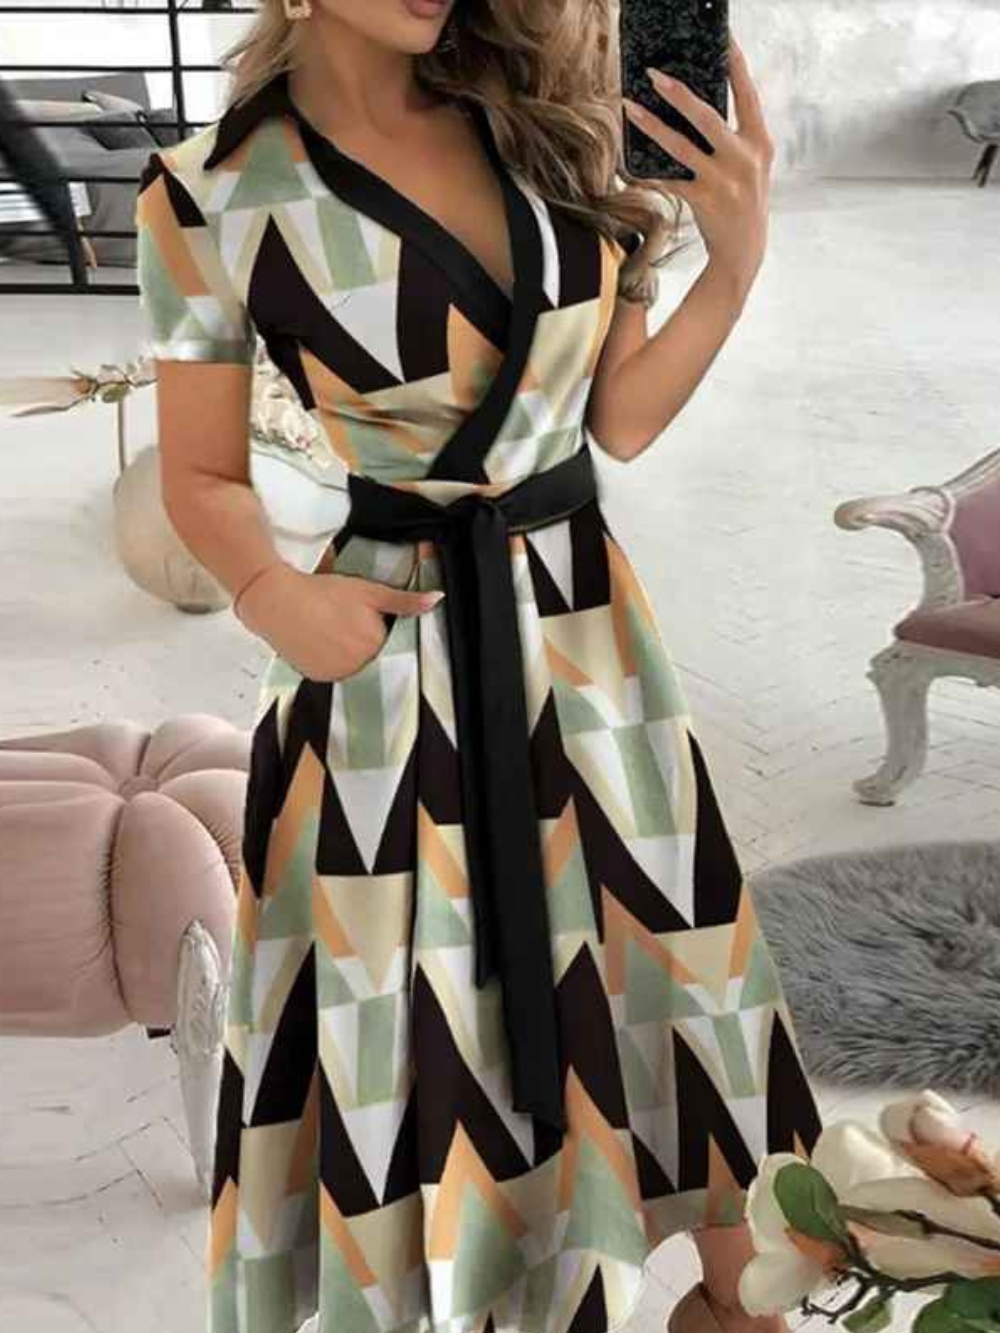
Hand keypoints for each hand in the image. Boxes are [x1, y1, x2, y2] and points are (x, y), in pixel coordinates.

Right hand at [235, 561, 442, 681]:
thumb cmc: (323, 592)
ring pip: (355, 668)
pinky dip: (332, 662)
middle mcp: (359, 666)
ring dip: (350, 655)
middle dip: (367, 643)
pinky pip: (335, 673)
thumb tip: (436, 600)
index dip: (383, 632)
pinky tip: (322, 643)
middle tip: (347, 623)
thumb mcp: (369, 591)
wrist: (277, 601)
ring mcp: (338, 675)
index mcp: (377, 645)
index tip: (369, 622)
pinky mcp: (319, 678)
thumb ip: (404, 601)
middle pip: (374, 658)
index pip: (393, 645)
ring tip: (333, 631)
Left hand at [623, 34, 773, 294]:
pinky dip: (648, 171)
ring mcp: (724, 181)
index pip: (748, 94)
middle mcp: (745, 158)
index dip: (735, 64)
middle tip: (652, 74)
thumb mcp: (752, 165)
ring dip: (651, 125)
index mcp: (760, 142)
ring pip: (680, 145)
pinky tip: (631, 162)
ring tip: (629, 107)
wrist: (744, 251)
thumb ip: (737, 137)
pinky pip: (669, 180)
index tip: (723, 38)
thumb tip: (699, 106)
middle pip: (707, 116)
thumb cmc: (743, 202)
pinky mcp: (704, 201)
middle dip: (677, 93)